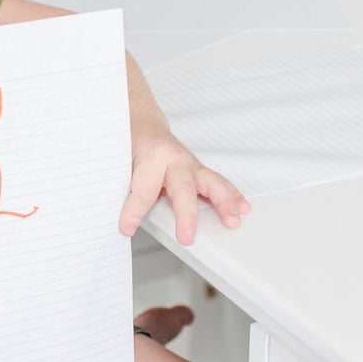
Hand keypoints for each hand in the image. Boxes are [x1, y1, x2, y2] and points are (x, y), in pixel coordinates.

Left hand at [119, 123, 248, 245]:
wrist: (142, 124)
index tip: (126, 227)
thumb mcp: (120, 164)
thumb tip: (124, 221)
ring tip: (232, 220)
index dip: (133, 211)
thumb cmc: (130, 144)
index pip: (144, 189)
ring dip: (224, 203)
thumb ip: (124, 190)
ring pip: (211, 183)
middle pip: (183, 188)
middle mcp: (174, 159)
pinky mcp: (198, 171)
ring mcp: (190, 164)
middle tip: (186, 237)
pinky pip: (218, 183)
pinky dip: (232, 196)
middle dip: (186, 215)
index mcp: (151, 155)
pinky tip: (242, 207)